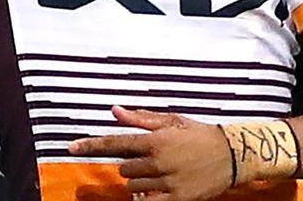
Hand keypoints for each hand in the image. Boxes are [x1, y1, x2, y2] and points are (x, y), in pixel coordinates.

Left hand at [69, 106, 232, 199]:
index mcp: (155, 140)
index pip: (115, 142)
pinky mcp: (175, 199)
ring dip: (140, 181)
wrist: (230, 155)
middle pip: (124, 168)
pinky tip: (157, 188)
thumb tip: (115, 110)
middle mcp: (157, 162)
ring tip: (162, 172)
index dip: (91, 145)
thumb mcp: (171, 122)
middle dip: (132, 165)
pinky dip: (146, 197)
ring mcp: (166, 182)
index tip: (71, 146)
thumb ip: (141, 118)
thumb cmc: (199, 135)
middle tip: (152, 159)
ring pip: (133, 186)